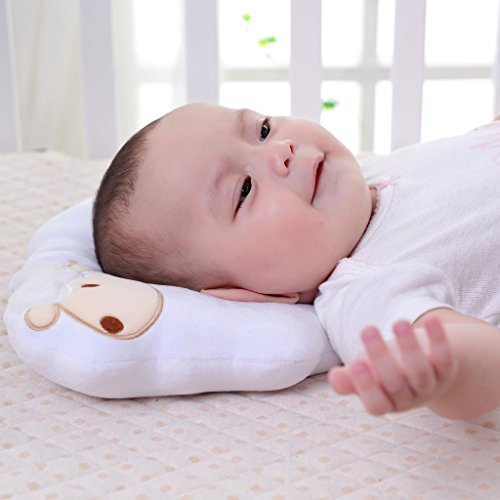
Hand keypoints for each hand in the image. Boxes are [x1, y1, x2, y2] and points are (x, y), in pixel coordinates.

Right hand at [328, 318, 456, 415]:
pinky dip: (440, 340)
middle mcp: (409, 399)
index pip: (376, 404)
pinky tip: (432, 320)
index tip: (356, 364)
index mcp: (387, 402)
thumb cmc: (386, 370)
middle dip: (381, 356)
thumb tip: (334, 378)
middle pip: (395, 383)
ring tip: (399, 322)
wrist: (425, 366)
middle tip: (367, 329)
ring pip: (420, 372)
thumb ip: (350, 378)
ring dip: (409, 347)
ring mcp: (430, 386)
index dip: (366, 387)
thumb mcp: (367, 373)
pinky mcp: (447, 370)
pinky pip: (445, 358)